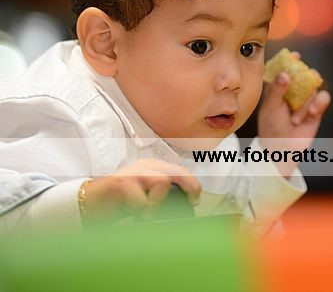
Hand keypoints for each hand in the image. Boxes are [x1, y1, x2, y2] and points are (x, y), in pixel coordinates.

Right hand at [82, 159, 200, 220]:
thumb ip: (161, 195)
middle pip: (177, 172)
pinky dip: (140, 210)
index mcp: (153, 167)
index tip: (195, 200)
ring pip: (162, 182)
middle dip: (191, 186)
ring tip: (147, 214)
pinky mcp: (121, 182)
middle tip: (192, 201)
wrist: (88, 204)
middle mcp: (146, 166)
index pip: (180, 171)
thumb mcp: (145, 196)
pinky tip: (131, 213)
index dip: (192, 185)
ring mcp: (134, 172)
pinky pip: (141, 199)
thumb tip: (184, 207)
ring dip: (158, 203)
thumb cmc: (120, 202)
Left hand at [258, 53, 330, 176]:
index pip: (287, 69)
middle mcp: (295, 91)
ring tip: (294, 119)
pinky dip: (319, 103)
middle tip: (307, 75)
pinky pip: (324, 98)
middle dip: (307, 74)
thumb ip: (276, 90)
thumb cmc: (271, 126)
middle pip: (305, 74)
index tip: (295, 55)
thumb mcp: (270, 107)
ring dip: (305, 102)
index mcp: (281, 87)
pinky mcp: (317, 110)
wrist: (281, 147)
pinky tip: (312, 112)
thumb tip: (285, 73)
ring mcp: (306, 100)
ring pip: (314, 88)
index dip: (292, 61)